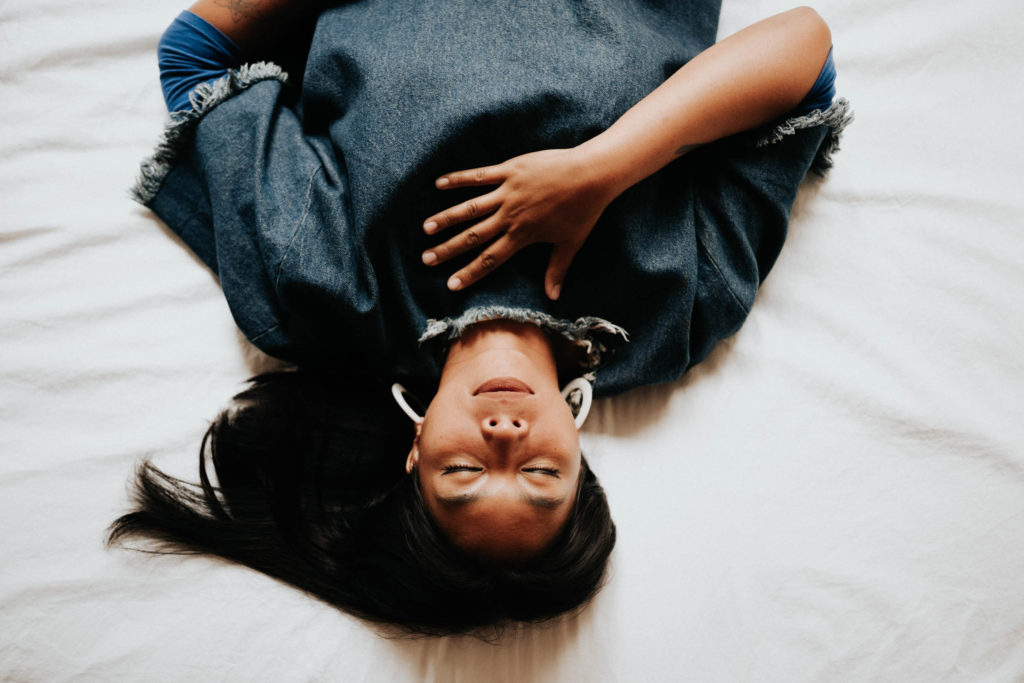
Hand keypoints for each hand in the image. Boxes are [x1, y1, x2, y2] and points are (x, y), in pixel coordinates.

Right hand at [421, 148, 616, 299]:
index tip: (451, 284)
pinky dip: (459, 179)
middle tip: (427, 258)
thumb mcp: (571, 243)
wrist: (592, 174)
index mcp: (523, 235)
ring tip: (427, 227)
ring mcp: (508, 192)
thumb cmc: (584, 210)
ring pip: (471, 208)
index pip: (490, 259)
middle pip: (473, 236)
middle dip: (449, 249)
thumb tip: (553, 297)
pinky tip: (439, 183)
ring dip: (447, 218)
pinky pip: (479, 176)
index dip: (470, 273)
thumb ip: (557, 270)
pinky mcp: (510, 171)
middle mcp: (510, 216)